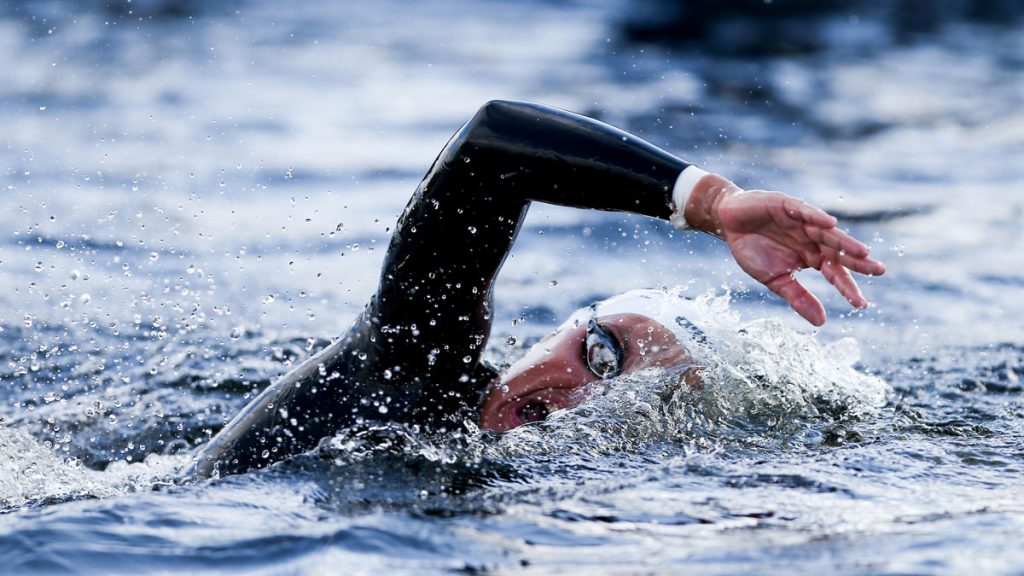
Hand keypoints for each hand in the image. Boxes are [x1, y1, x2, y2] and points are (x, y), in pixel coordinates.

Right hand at [685, 175, 885, 325]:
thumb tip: (821, 322)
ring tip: (863, 252)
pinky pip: (805, 211)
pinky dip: (817, 216)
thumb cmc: (752, 249)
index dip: (847, 287)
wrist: (728, 222)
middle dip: (858, 261)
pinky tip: (830, 224)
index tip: (861, 304)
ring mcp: (801, 221)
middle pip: (838, 251)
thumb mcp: (775, 280)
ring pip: (827, 232)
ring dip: (844, 242)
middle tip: (879, 271)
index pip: (834, 272)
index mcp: (810, 256)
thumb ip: (798, 297)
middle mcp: (811, 239)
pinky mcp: (787, 206)